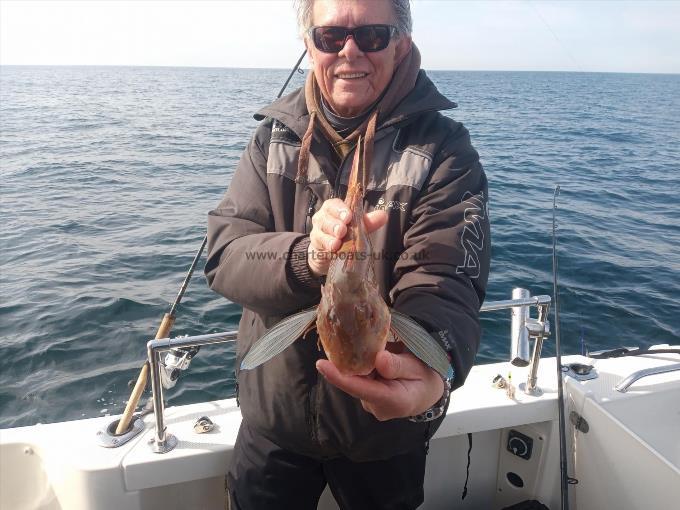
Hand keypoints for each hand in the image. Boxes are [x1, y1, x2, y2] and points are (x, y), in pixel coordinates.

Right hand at [308, 198, 386, 276]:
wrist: (329, 254)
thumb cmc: (344, 236)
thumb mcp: (357, 228)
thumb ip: (368, 222)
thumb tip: (383, 215)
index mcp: (333, 209)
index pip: (333, 204)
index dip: (340, 209)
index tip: (348, 215)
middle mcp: (323, 217)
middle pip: (325, 217)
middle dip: (334, 223)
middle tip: (342, 230)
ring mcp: (317, 231)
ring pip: (321, 230)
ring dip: (330, 236)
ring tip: (337, 242)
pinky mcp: (315, 245)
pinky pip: (319, 243)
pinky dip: (327, 245)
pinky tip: (333, 249)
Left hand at [316, 349, 444, 420]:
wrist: (428, 392)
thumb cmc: (425, 379)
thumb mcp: (419, 368)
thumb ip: (399, 365)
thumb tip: (379, 359)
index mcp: (393, 400)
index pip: (362, 388)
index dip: (339, 377)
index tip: (321, 364)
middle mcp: (377, 406)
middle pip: (355, 381)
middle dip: (346, 361)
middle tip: (343, 337)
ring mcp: (370, 403)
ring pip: (355, 379)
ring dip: (354, 361)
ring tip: (357, 341)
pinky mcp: (366, 397)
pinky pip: (357, 378)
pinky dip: (357, 364)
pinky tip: (359, 351)